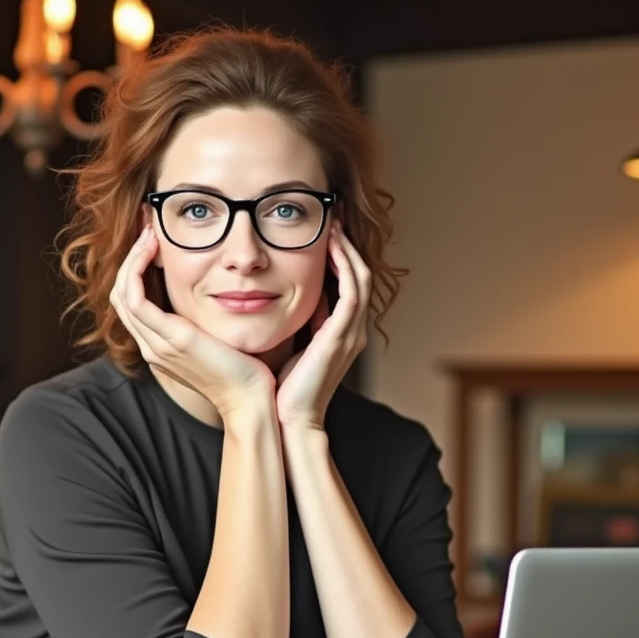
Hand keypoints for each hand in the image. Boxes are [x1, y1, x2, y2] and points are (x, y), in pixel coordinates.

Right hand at [109, 225, 276, 419]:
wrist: (252, 401)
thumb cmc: (248, 373)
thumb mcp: (222, 341)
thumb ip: (211, 322)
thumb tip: (224, 294)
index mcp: (162, 348)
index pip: (134, 303)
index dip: (137, 270)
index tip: (156, 243)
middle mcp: (153, 347)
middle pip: (121, 295)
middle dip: (131, 259)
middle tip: (149, 230)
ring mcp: (157, 344)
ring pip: (122, 292)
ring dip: (132, 258)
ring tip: (150, 234)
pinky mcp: (170, 338)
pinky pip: (134, 297)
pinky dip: (136, 268)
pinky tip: (153, 248)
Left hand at [275, 224, 370, 430]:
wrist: (290, 420)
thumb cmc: (284, 390)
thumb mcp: (291, 348)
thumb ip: (296, 324)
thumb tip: (279, 297)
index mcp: (341, 333)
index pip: (347, 285)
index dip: (339, 257)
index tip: (324, 232)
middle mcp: (352, 331)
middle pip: (359, 276)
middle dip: (347, 246)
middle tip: (334, 217)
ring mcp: (351, 334)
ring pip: (359, 278)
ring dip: (347, 249)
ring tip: (333, 223)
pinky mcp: (342, 337)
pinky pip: (351, 291)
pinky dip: (344, 266)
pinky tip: (331, 247)